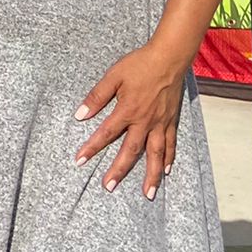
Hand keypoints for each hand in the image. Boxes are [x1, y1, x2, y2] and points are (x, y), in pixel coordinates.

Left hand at [74, 43, 189, 197]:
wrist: (169, 58)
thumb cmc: (139, 65)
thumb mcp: (113, 76)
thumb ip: (97, 97)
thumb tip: (79, 115)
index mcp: (127, 110)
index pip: (106, 134)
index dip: (91, 148)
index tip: (79, 161)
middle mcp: (145, 121)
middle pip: (130, 151)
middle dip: (119, 170)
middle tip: (109, 187)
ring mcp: (160, 123)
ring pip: (155, 154)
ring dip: (151, 175)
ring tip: (148, 194)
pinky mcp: (172, 121)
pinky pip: (171, 144)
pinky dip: (169, 158)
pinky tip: (166, 170)